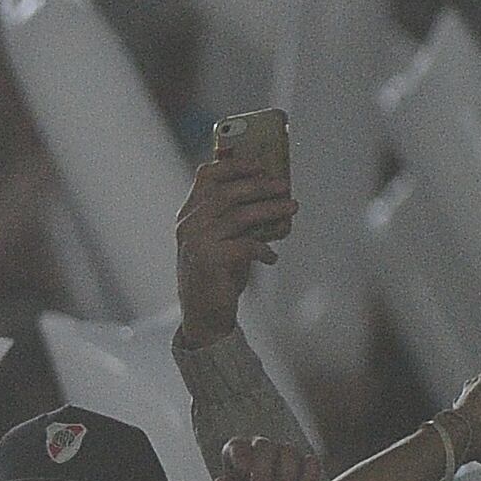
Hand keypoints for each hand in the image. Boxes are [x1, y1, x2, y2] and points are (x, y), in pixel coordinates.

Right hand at [174, 149, 294, 347]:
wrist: (204, 315)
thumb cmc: (217, 275)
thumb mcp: (223, 240)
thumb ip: (237, 218)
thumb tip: (273, 198)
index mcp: (189, 214)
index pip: (206, 177)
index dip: (233, 165)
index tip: (260, 164)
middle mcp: (189, 224)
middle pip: (227, 193)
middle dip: (259, 186)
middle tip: (284, 186)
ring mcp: (197, 242)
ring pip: (238, 216)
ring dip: (269, 211)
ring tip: (291, 208)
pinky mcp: (209, 261)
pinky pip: (244, 246)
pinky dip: (263, 249)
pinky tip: (271, 256)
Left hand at [213, 435, 321, 480]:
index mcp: (239, 453)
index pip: (237, 445)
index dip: (239, 455)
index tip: (242, 470)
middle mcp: (262, 448)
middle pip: (263, 447)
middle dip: (262, 473)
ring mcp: (286, 453)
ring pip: (289, 452)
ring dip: (285, 478)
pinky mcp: (307, 463)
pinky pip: (311, 464)